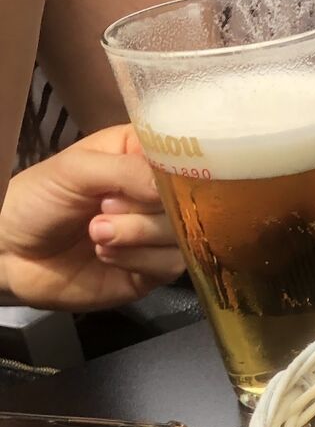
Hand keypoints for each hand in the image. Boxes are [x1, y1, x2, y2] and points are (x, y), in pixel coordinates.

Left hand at [0, 126, 182, 310]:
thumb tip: (169, 189)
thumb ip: (125, 171)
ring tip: (96, 234)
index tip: (149, 180)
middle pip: (186, 200)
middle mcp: (154, 194)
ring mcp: (156, 233)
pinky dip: (137, 260)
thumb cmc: (37, 200)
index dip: (174, 170)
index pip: (183, 157)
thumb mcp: (75, 170)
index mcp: (139, 157)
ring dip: (136, 236)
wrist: (11, 254)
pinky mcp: (153, 269)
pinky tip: (106, 255)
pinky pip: (170, 265)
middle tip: (102, 209)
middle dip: (143, 209)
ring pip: (181, 235)